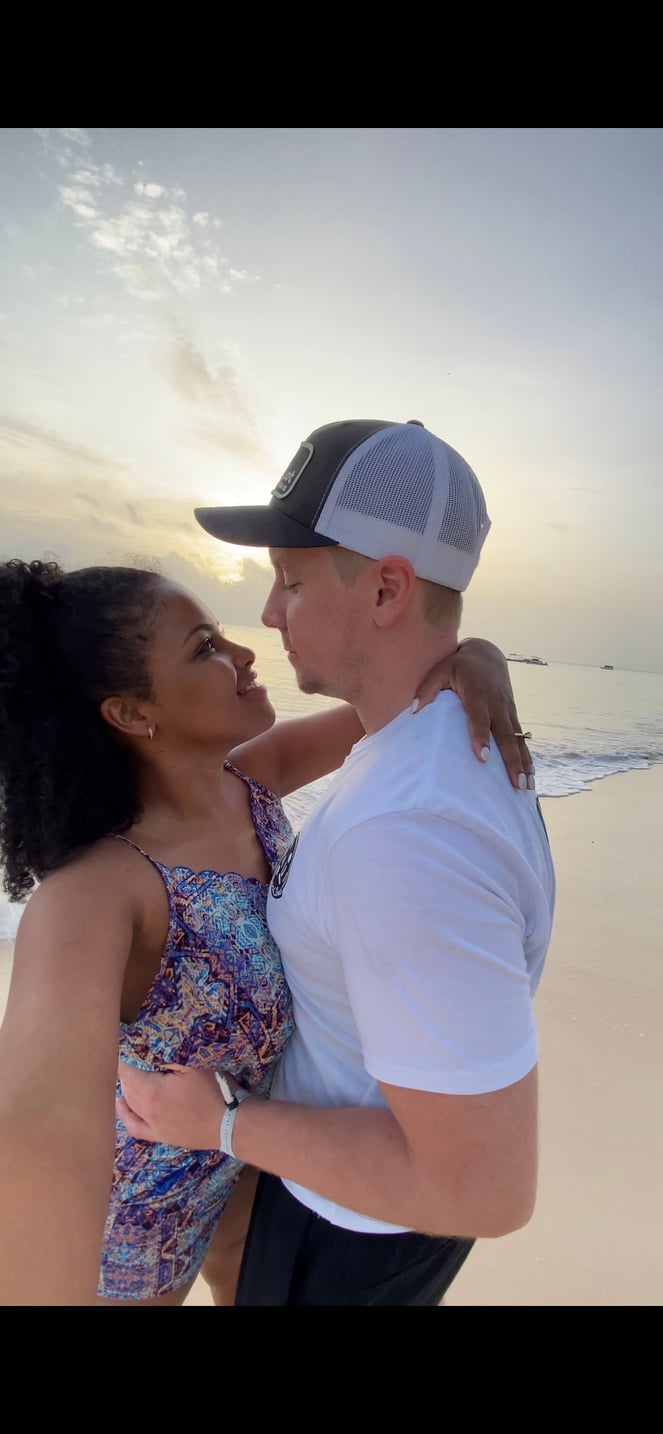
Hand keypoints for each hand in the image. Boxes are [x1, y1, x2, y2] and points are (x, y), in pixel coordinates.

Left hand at [116, 1061, 222, 1149]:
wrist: (229, 1123)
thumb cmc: (214, 1091)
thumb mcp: (192, 1069)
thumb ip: (169, 1067)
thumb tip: (155, 1064)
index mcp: (153, 1091)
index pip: (128, 1074)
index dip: (121, 1062)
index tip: (118, 1053)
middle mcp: (148, 1110)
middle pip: (127, 1090)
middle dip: (124, 1075)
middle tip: (125, 1063)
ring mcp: (153, 1125)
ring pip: (131, 1106)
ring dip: (125, 1092)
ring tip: (125, 1081)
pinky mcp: (161, 1136)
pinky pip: (136, 1127)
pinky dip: (126, 1116)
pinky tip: (123, 1107)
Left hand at [413, 638, 534, 790]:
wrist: (487, 653)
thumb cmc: (458, 664)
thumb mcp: (440, 670)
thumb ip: (427, 689)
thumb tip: (413, 710)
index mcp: (478, 694)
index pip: (480, 718)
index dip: (482, 738)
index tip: (484, 759)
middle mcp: (497, 704)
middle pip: (506, 735)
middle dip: (512, 760)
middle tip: (516, 783)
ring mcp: (508, 710)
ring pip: (518, 740)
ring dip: (524, 763)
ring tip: (527, 787)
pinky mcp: (513, 715)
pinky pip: (521, 738)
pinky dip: (527, 756)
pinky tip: (530, 775)